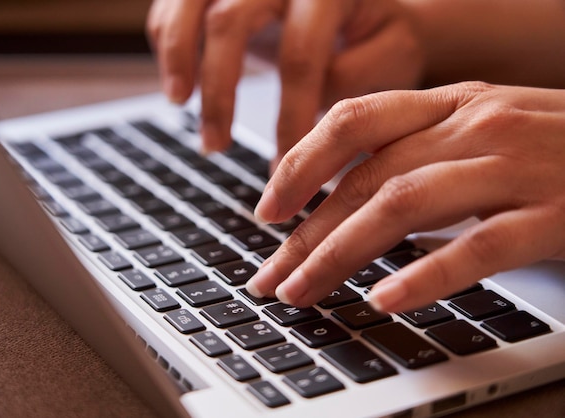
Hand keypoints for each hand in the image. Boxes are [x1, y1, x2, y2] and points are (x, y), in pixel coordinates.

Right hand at [147, 0, 423, 165]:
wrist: (365, 0)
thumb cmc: (381, 31)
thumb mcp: (394, 52)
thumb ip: (357, 81)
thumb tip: (309, 125)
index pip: (300, 57)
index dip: (289, 118)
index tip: (284, 168)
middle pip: (230, 21)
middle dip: (219, 91)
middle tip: (216, 146)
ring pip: (190, 3)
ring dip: (178, 57)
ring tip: (178, 103)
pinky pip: (174, 3)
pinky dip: (166, 38)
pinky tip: (179, 80)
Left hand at [247, 81, 564, 312]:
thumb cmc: (558, 148)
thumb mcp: (481, 132)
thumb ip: (418, 154)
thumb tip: (346, 200)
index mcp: (451, 103)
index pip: (353, 121)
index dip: (299, 164)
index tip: (267, 211)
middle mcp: (475, 125)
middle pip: (366, 178)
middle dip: (306, 234)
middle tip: (271, 277)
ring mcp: (516, 165)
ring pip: (404, 206)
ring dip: (341, 255)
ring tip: (303, 293)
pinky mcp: (556, 212)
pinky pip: (479, 245)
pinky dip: (426, 274)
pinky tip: (386, 299)